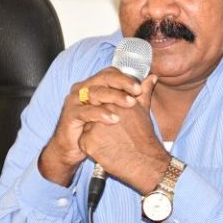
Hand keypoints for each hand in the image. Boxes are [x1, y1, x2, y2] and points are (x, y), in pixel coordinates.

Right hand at [38, 67, 143, 185]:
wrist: (74, 148)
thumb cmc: (97, 128)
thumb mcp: (120, 110)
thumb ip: (137, 95)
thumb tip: (153, 77)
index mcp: (94, 84)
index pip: (110, 74)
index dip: (126, 78)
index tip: (141, 87)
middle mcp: (82, 89)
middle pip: (103, 79)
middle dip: (122, 84)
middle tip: (138, 92)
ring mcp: (74, 101)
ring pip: (95, 93)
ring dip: (114, 97)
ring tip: (130, 104)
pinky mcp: (69, 115)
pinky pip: (86, 112)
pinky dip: (100, 114)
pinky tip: (114, 119)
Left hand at [78, 73, 169, 193]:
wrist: (145, 163)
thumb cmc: (145, 138)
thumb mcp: (143, 111)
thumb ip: (143, 92)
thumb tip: (150, 77)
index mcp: (115, 101)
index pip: (101, 99)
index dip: (105, 108)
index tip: (113, 119)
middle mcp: (103, 111)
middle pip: (92, 111)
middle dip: (98, 120)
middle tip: (112, 132)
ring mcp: (93, 127)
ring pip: (86, 127)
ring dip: (94, 133)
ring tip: (110, 142)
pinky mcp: (88, 143)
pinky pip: (83, 142)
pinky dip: (91, 147)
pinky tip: (104, 151)